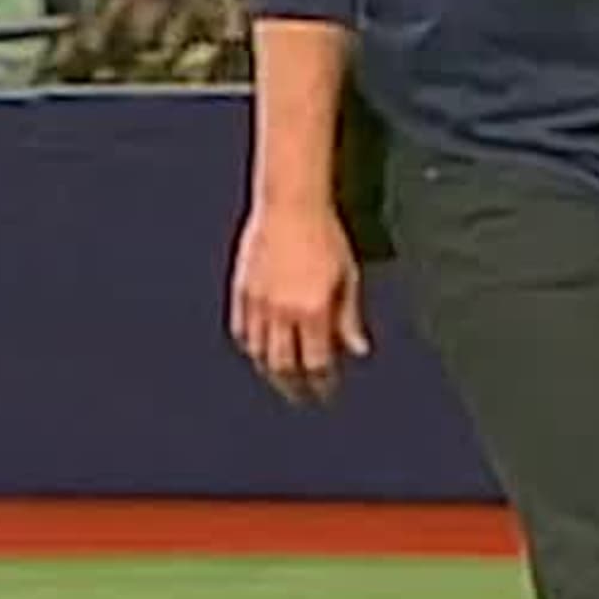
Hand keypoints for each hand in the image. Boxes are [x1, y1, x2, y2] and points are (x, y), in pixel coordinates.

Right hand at [228, 197, 369, 404]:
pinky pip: (241, 331)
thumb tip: (358, 350)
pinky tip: (260, 352)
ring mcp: (256, 302)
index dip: (321, 382)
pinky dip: (251, 347)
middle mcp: (281, 311)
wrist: (290, 203)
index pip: (314, 363)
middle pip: (282, 365)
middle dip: (294, 385)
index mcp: (311, 310)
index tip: (326, 392)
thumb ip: (349, 318)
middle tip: (303, 395)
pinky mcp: (240, 291)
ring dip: (271, 370)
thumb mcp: (347, 276)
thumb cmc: (326, 235)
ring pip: (258, 352)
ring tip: (282, 378)